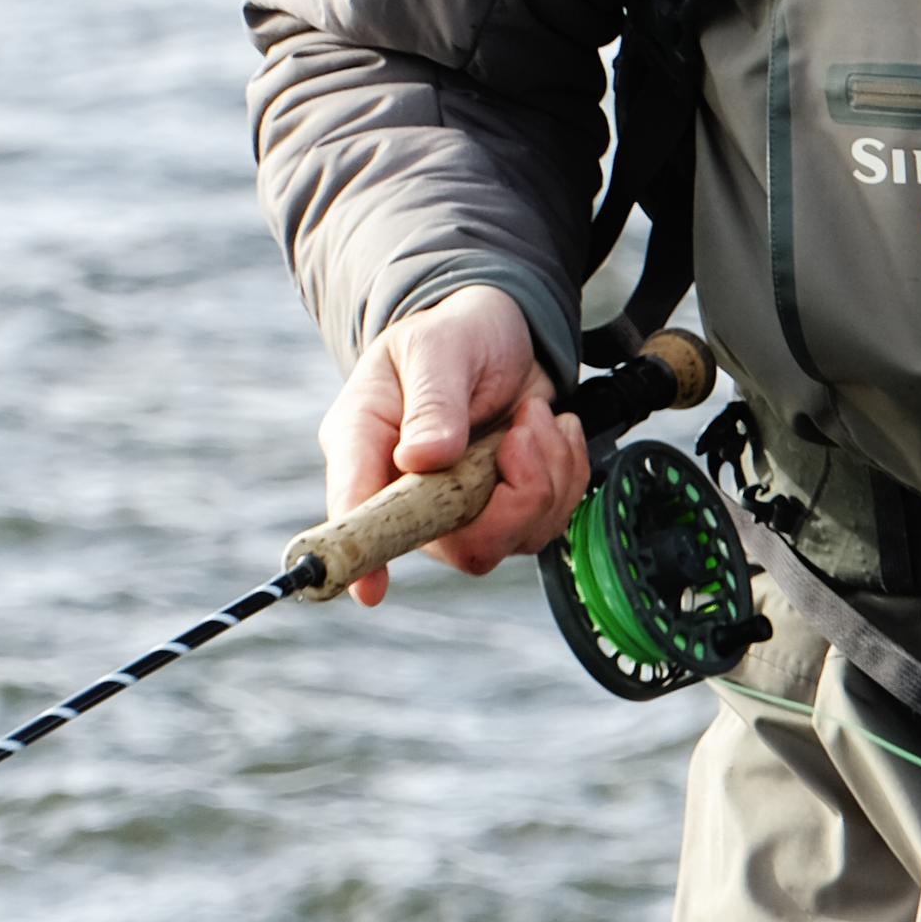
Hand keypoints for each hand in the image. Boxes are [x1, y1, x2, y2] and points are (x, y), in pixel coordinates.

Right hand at [317, 286, 588, 604]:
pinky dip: (566, 475)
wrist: (501, 331)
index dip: (362, 557)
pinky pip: (545, 523)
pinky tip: (552, 432)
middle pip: (455, 545)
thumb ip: (431, 401)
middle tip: (522, 434)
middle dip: (512, 498)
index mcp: (365, 445)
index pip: (354, 514)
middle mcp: (406, 490)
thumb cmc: (454, 333)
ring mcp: (458, 507)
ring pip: (510, 538)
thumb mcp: (437, 347)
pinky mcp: (504, 509)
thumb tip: (422, 459)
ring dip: (546, 476)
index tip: (370, 589)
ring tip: (534, 417)